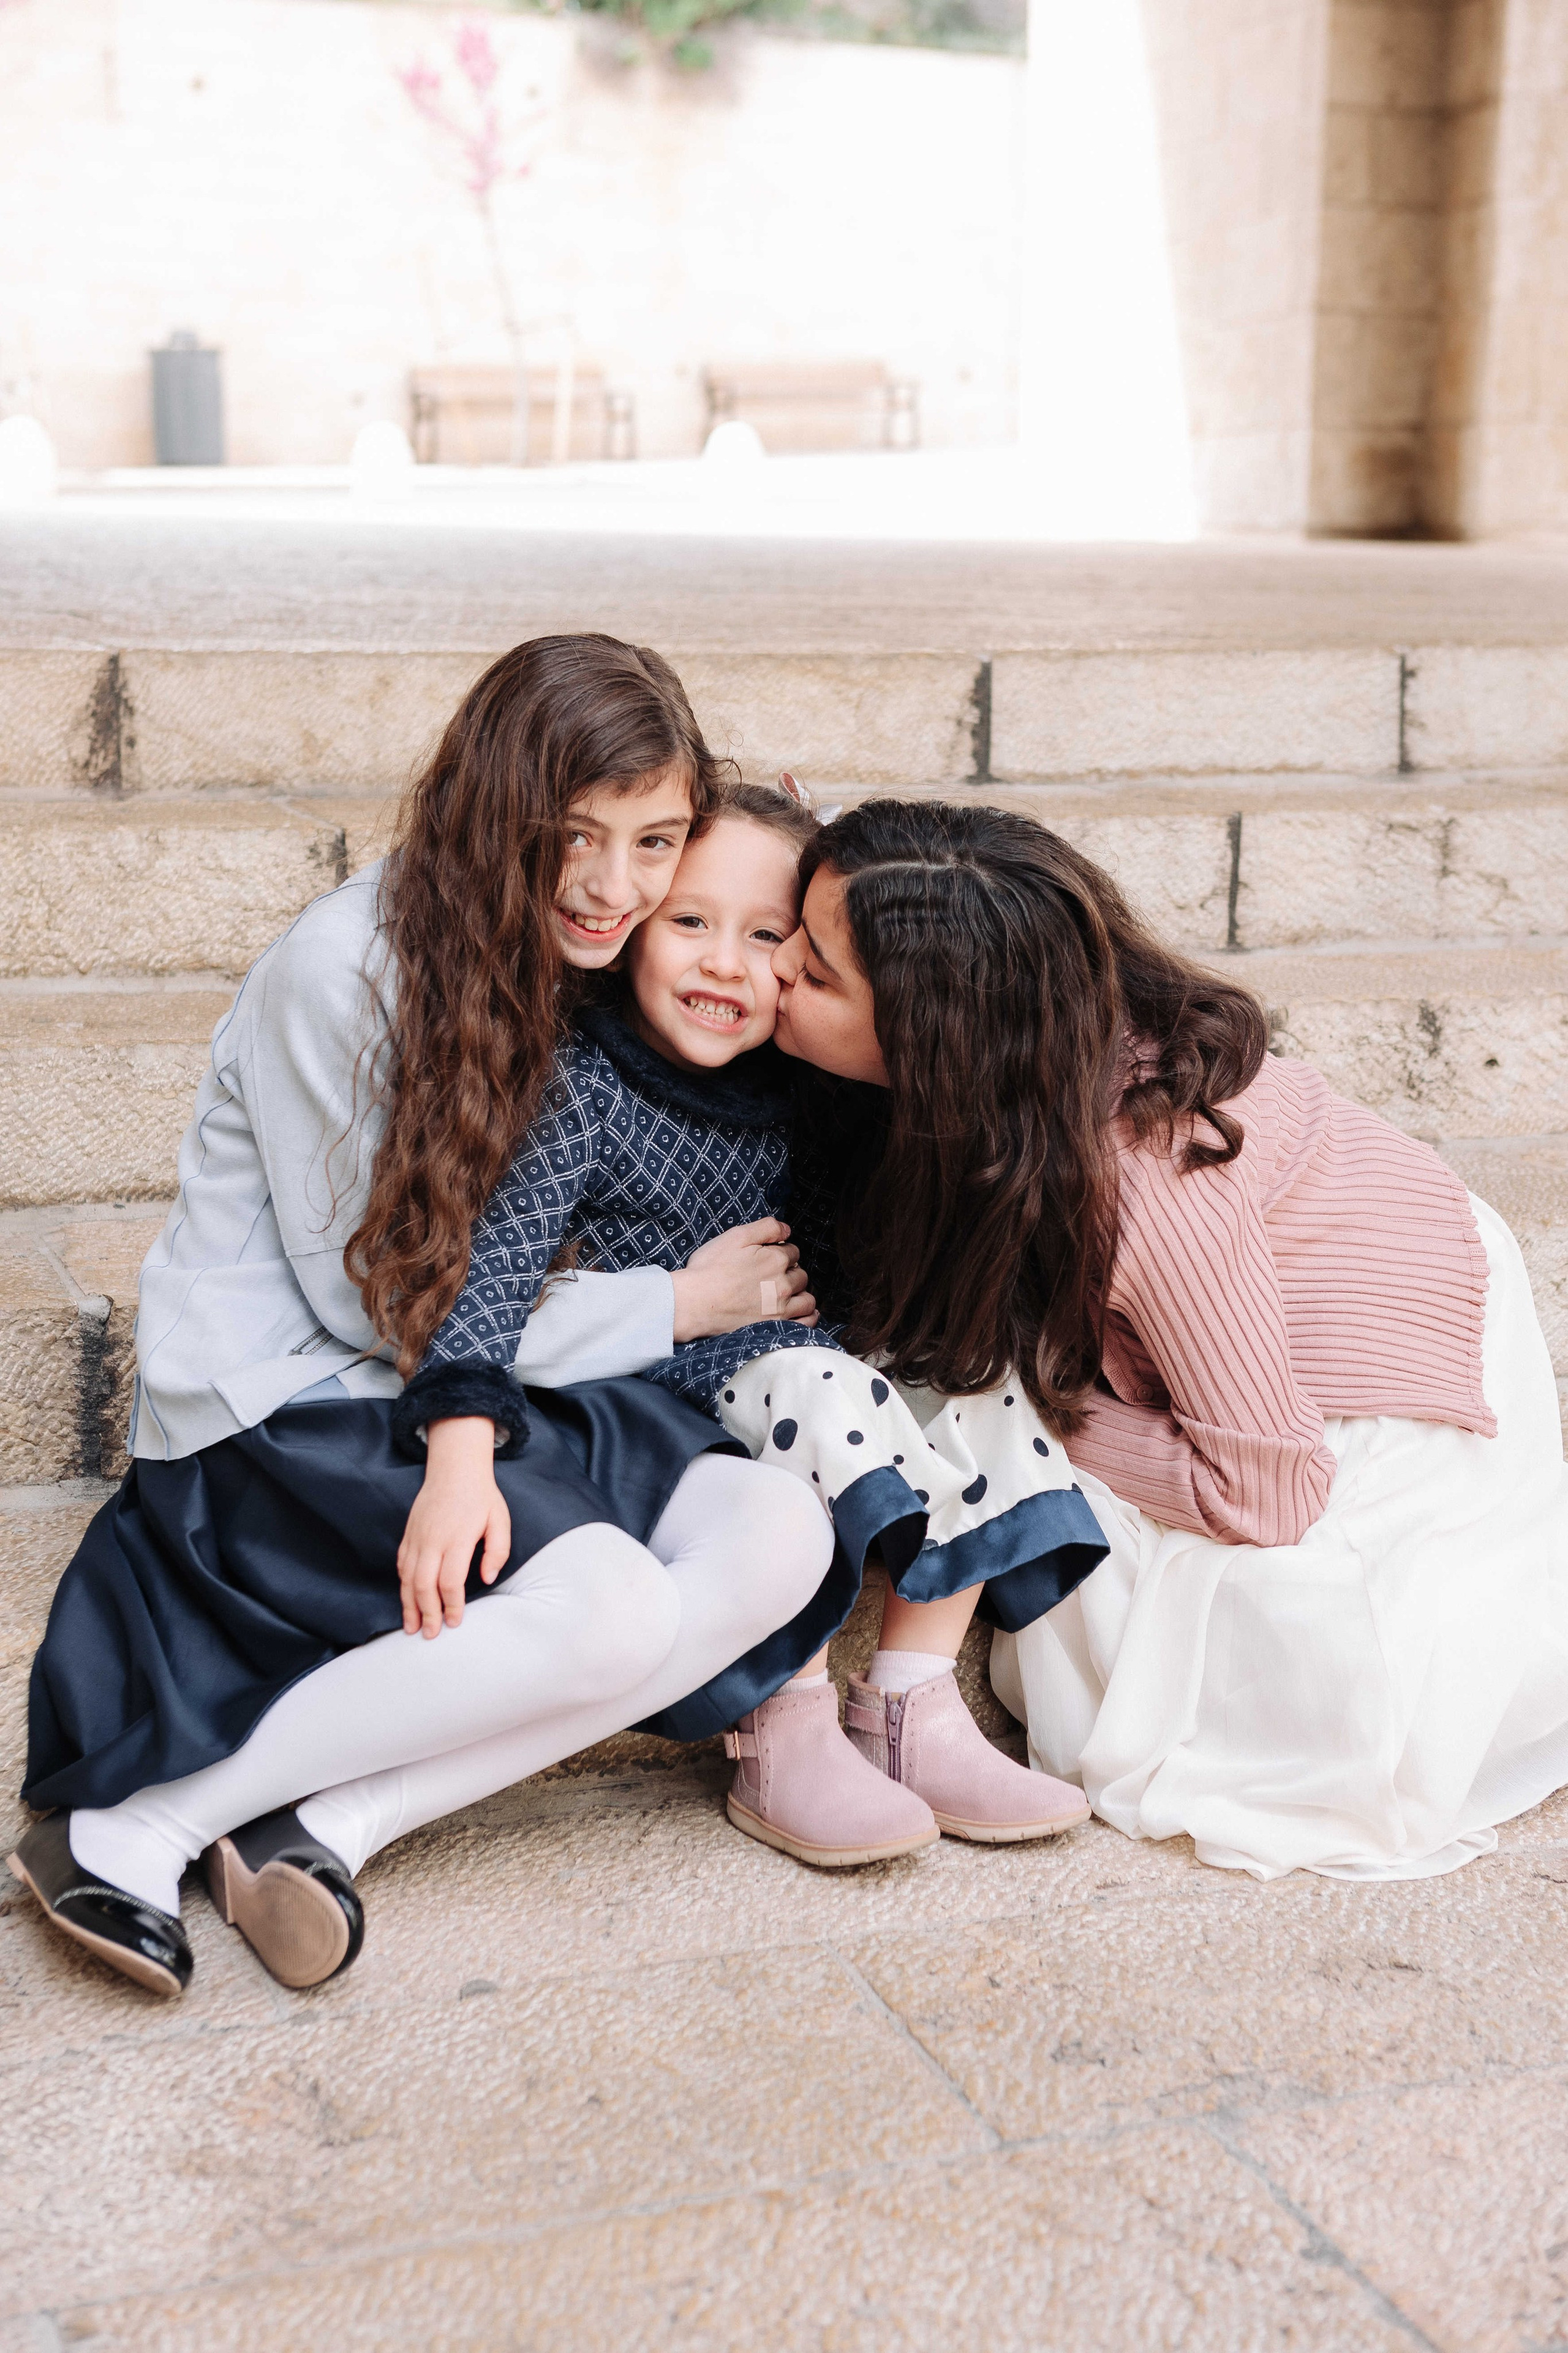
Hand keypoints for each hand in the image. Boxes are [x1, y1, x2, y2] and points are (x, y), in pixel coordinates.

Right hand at [397, 1417, 511, 1638]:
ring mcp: (417, 1537)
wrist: (454, 1468)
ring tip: (411, 1627)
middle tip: (430, 1635)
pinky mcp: (408, 1534)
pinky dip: (402, 1585)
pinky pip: (401, 1565)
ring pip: (407, 1578)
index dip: (451, 1604)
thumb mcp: (500, 1520)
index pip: (450, 1580)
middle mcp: (432, 1539)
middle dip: (426, 1612)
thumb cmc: (481, 1497)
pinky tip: (407, 1600)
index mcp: (457, 1537)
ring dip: (408, 1605)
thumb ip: (498, 1551)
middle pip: (423, 1584)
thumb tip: (487, 1579)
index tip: (455, 1622)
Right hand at [670, 1218, 817, 1340]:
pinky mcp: (776, 1326)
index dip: (781, 1251)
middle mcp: (784, 1283)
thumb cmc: (710, 1269)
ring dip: (801, 1292)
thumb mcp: (735, 1236)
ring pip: (807, 1298)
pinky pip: (806, 1322)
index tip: (768, 1257)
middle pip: (800, 1274)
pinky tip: (804, 1311)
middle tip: (774, 1275)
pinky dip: (809, 1316)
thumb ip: (766, 1228)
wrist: (694, 1303)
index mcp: (776, 1259)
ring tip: (789, 1292)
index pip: (792, 1251)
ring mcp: (782, 1307)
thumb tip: (787, 1230)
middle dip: (791, 1271)